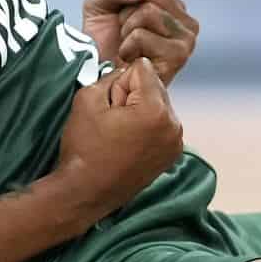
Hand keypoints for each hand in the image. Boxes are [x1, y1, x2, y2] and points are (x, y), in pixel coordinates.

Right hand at [52, 58, 182, 218]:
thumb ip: (111, 76)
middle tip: (113, 122)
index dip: (119, 82)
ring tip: (120, 134)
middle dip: (133, 95)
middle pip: (154, 86)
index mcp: (155, 110)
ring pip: (158, 105)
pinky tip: (129, 143)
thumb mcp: (88, 98)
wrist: (84, 192)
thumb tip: (125, 72)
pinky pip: (161, 124)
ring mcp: (176, 142)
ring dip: (141, 111)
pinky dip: (147, 126)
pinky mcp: (172, 154)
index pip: (141, 69)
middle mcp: (174, 125)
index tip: (109, 107)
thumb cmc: (84, 147)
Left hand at [83, 0, 200, 85]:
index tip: (121, 12)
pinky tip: (131, 59)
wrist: (96, 76)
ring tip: (128, 46)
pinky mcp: (178, 56)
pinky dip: (127, 47)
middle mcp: (184, 19)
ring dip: (127, 30)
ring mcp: (186, 38)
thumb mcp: (100, 3)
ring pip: (148, 12)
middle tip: (124, 33)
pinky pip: (142, 35)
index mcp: (171, 2)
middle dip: (126, 12)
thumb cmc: (102, 41)